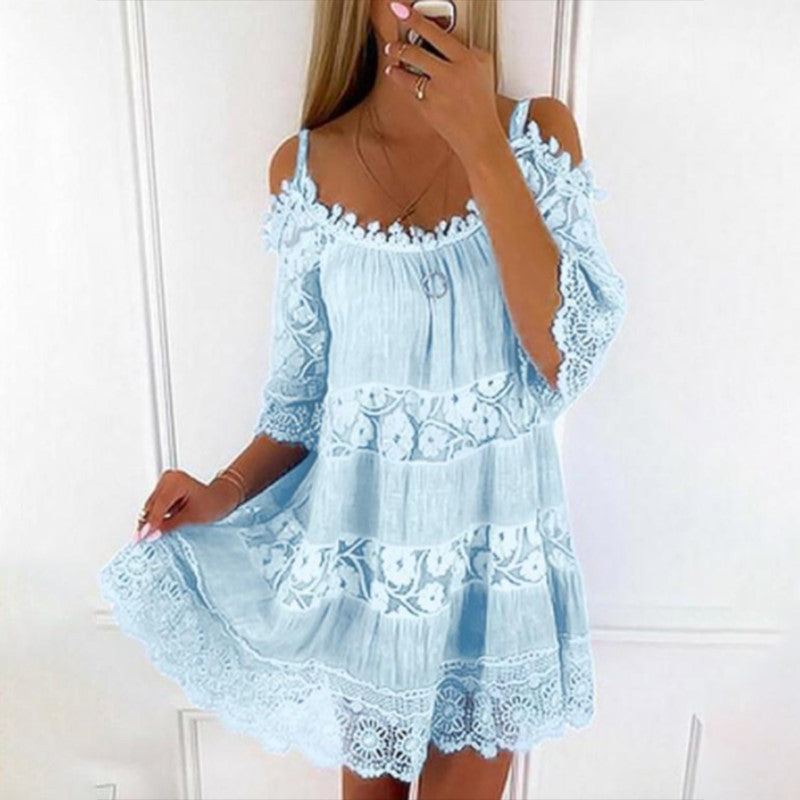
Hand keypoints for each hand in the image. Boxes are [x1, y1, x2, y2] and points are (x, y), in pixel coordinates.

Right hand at [132, 469, 239, 542]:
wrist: (219, 499)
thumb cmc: (211, 504)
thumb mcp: (191, 517)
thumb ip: (169, 525)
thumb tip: (151, 533)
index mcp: (176, 481)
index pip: (159, 505)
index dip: (150, 523)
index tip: (143, 536)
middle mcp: (168, 478)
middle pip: (151, 505)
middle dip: (147, 523)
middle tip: (141, 540)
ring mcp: (165, 483)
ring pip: (150, 506)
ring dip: (149, 521)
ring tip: (147, 536)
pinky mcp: (163, 489)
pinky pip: (154, 506)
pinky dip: (154, 517)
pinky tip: (154, 528)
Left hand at [383, 0, 502, 158]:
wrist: (479, 136)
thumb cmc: (482, 102)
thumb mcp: (483, 68)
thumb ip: (465, 51)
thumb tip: (445, 37)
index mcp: (468, 60)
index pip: (436, 33)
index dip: (415, 19)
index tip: (400, 9)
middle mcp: (451, 74)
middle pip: (416, 51)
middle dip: (400, 44)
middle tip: (393, 42)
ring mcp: (438, 91)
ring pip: (408, 69)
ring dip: (396, 60)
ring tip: (392, 56)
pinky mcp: (427, 107)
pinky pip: (409, 88)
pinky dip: (401, 80)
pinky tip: (397, 75)